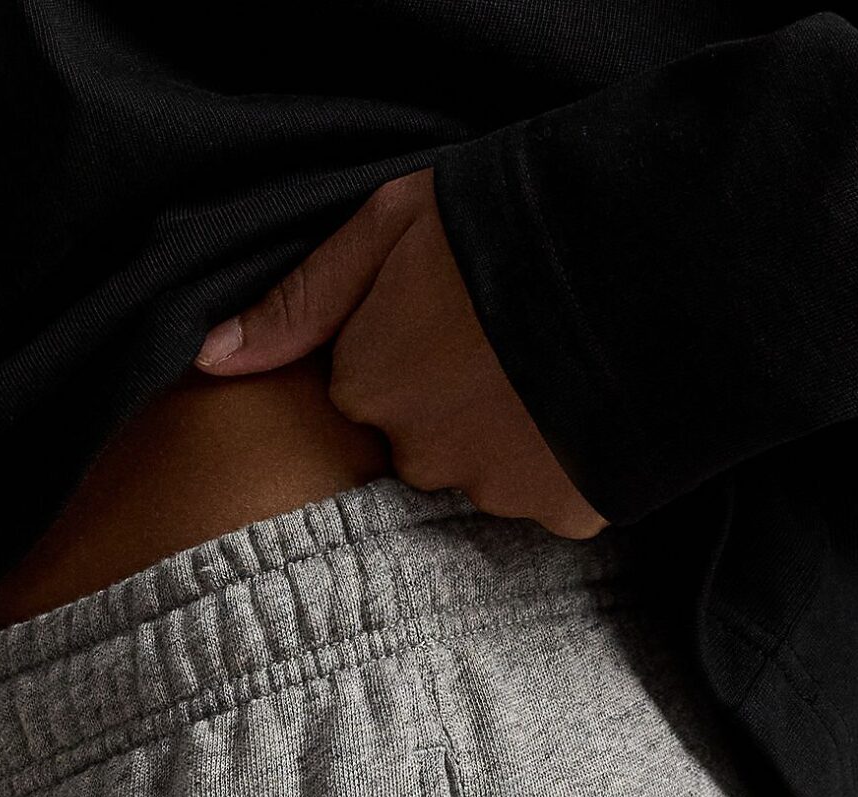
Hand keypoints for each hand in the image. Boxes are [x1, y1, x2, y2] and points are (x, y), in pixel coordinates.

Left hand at [196, 168, 604, 540]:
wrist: (648, 253)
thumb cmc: (507, 222)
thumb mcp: (391, 227)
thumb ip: (301, 301)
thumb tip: (209, 359)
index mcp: (368, 382)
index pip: (367, 391)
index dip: (412, 353)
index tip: (453, 320)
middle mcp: (417, 453)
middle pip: (422, 442)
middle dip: (458, 402)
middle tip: (508, 343)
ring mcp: (491, 489)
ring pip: (486, 473)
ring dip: (514, 434)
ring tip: (555, 371)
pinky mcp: (561, 513)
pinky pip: (551, 498)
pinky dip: (567, 463)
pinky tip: (589, 410)